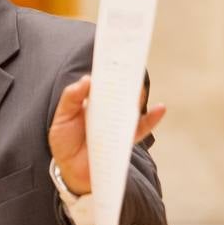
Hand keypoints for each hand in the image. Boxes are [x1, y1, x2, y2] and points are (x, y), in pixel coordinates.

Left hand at [47, 74, 166, 194]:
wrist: (69, 169)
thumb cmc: (65, 141)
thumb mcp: (61, 117)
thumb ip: (71, 98)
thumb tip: (87, 80)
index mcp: (93, 101)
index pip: (105, 82)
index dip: (112, 69)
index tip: (118, 55)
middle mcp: (108, 110)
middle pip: (122, 92)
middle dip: (128, 79)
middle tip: (133, 64)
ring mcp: (118, 124)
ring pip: (132, 107)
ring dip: (137, 96)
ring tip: (140, 86)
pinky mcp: (125, 140)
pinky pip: (142, 128)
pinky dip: (152, 119)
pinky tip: (161, 109)